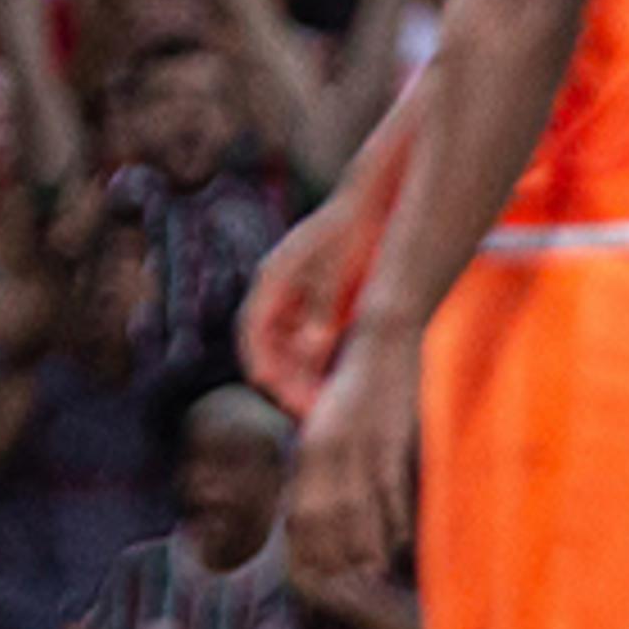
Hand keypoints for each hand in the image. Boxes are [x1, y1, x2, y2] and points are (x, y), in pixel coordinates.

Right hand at [241, 194, 385, 417]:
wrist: (373, 204)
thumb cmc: (353, 231)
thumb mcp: (336, 269)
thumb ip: (320, 309)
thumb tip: (313, 350)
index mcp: (269, 287)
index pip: (256, 350)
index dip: (274, 384)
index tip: (299, 410)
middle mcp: (275, 300)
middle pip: (270, 362)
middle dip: (291, 394)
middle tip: (321, 424)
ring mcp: (293, 305)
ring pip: (290, 360)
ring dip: (307, 388)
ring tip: (337, 415)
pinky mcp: (316, 309)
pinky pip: (312, 350)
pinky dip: (325, 372)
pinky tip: (352, 390)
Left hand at [284, 325, 418, 582]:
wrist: (386, 339)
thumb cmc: (362, 381)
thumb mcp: (333, 420)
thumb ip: (329, 458)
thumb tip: (330, 500)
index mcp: (312, 445)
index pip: (305, 508)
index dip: (311, 545)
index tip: (320, 571)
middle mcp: (329, 448)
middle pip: (330, 516)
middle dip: (338, 553)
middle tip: (349, 580)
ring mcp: (361, 444)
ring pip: (360, 507)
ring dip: (367, 542)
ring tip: (373, 568)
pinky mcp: (390, 438)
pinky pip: (390, 487)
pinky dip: (394, 515)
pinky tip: (398, 534)